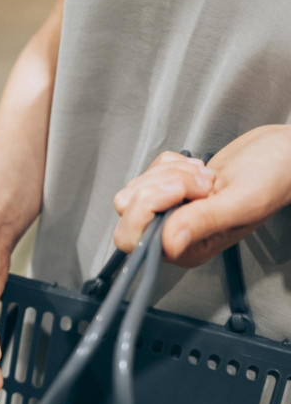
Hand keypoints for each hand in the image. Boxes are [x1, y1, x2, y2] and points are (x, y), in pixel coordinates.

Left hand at [113, 125, 290, 265]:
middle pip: (128, 211)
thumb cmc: (272, 179)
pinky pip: (149, 171)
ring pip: (137, 187)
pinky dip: (172, 163)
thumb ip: (202, 222)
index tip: (178, 190)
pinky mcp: (167, 190)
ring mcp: (168, 212)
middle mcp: (172, 234)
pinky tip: (199, 170)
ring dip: (169, 172)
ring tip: (204, 176)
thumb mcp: (240, 202)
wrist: (281, 154)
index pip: (134, 239)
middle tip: (197, 182)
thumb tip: (168, 244)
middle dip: (159, 185)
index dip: (147, 209)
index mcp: (186, 249)